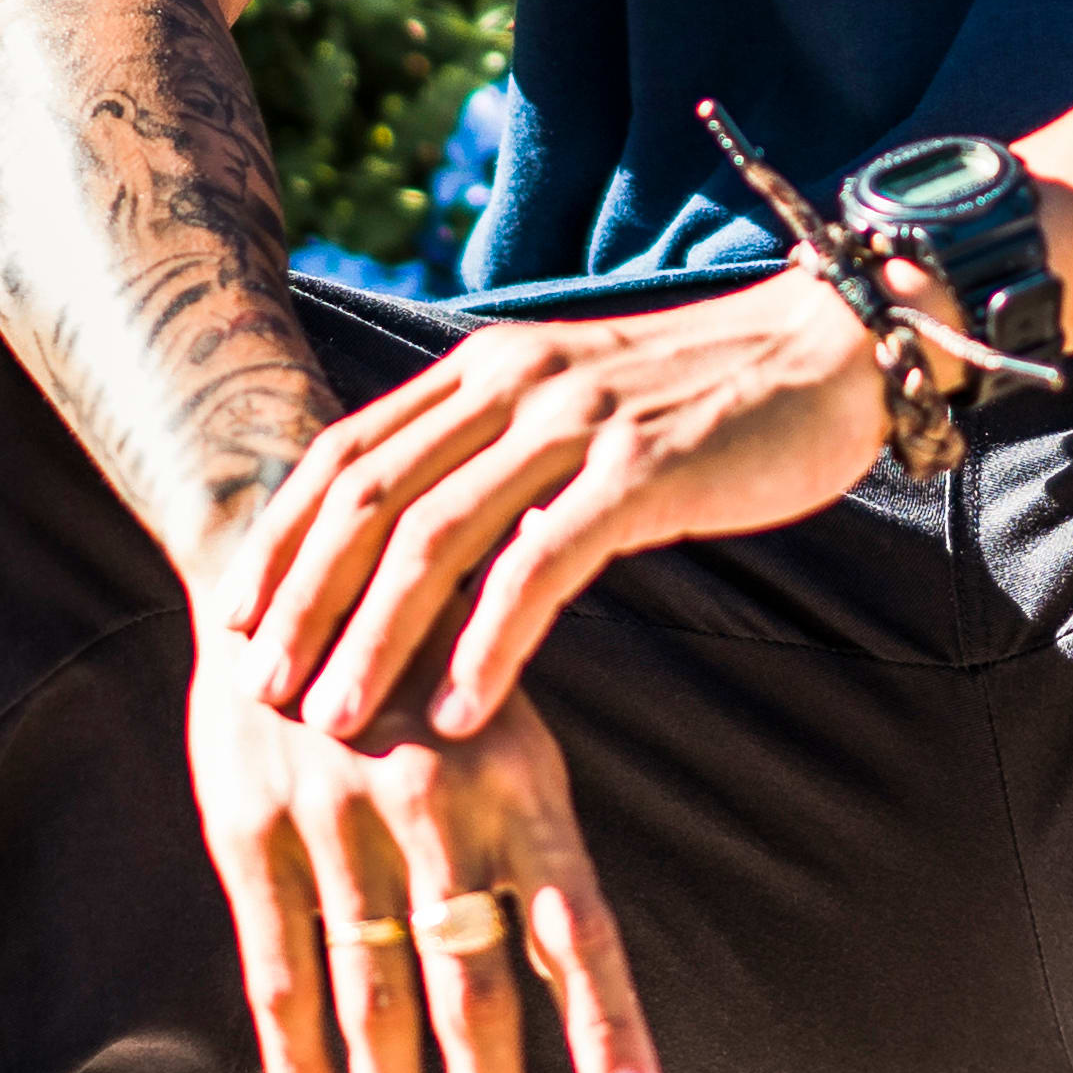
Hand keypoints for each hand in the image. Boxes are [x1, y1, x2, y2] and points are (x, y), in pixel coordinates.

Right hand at [184, 624, 660, 1072]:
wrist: (295, 552)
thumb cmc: (433, 667)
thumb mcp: (507, 736)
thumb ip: (532, 860)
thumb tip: (583, 993)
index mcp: (519, 783)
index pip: (577, 924)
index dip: (609, 1024)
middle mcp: (431, 805)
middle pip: (465, 982)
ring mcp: (334, 820)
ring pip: (368, 991)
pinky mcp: (251, 830)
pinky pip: (277, 963)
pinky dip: (294, 1052)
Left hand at [219, 273, 892, 746]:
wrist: (834, 352)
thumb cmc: (706, 399)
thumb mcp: (578, 408)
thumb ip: (499, 454)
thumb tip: (418, 545)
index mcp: (487, 365)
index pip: (346, 450)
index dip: (282, 536)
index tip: (237, 616)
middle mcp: (515, 382)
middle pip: (369, 498)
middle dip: (303, 601)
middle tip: (261, 689)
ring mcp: (577, 423)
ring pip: (435, 539)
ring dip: (373, 638)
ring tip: (336, 719)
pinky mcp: (643, 471)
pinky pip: (539, 569)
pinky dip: (487, 647)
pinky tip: (457, 713)